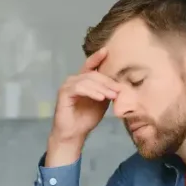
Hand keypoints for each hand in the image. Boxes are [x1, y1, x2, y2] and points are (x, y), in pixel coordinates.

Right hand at [46, 47, 120, 166]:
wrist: (74, 134)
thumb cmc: (86, 119)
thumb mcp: (101, 102)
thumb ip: (107, 91)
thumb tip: (122, 84)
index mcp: (83, 80)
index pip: (90, 65)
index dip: (98, 57)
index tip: (107, 51)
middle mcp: (74, 80)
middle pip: (93, 74)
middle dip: (108, 81)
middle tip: (119, 90)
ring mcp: (68, 85)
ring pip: (87, 80)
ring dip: (102, 87)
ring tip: (112, 96)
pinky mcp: (64, 93)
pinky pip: (80, 88)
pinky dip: (91, 92)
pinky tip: (100, 98)